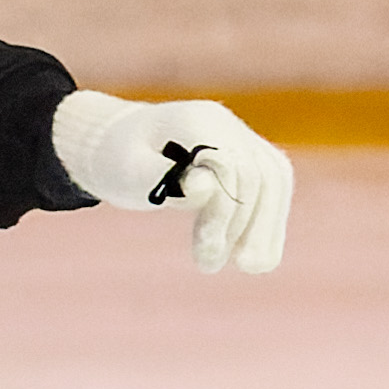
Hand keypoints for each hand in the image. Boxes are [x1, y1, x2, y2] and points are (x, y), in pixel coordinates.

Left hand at [51, 87, 291, 279]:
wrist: (114, 143)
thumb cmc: (116, 161)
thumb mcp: (125, 173)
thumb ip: (161, 179)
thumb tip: (205, 187)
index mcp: (196, 121)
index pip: (231, 165)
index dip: (224, 210)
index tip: (204, 252)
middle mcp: (225, 124)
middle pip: (261, 174)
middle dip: (248, 226)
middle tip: (215, 265)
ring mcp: (240, 136)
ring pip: (274, 180)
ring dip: (267, 227)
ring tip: (251, 267)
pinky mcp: (246, 155)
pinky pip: (271, 186)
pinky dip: (268, 221)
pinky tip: (259, 256)